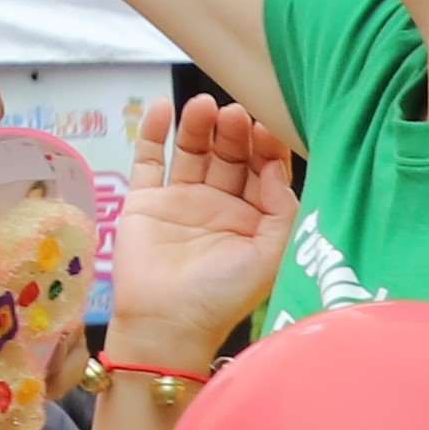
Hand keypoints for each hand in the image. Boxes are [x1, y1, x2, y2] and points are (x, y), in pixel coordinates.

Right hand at [106, 95, 302, 368]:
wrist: (166, 322)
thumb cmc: (223, 296)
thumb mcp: (269, 257)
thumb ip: (283, 211)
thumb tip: (277, 167)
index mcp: (254, 219)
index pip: (263, 171)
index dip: (265, 148)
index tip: (265, 129)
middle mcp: (220, 206)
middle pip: (228, 155)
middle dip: (233, 134)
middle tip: (234, 115)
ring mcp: (181, 201)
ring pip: (192, 151)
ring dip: (198, 126)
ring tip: (203, 106)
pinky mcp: (145, 200)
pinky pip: (149, 159)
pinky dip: (154, 133)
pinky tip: (164, 108)